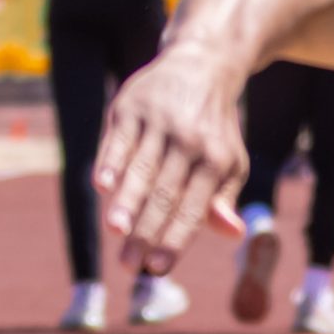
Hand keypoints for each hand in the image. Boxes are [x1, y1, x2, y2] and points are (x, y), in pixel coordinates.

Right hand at [95, 40, 248, 273]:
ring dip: (127, 201)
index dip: (175, 239)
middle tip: (129, 265)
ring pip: (141, 169)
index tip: (158, 268)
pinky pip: (119, 139)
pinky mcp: (131, 106)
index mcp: (216, 161)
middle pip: (164, 194)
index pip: (193, 209)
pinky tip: (100, 187)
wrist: (201, 65)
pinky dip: (110, 162)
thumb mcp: (230, 162)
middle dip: (146, 232)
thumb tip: (232, 232)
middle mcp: (189, 142)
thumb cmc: (214, 129)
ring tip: (116, 231)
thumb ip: (224, 199)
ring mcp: (158, 122)